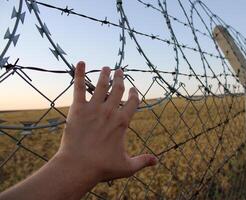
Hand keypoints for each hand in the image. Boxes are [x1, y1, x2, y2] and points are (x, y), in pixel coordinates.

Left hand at [56, 61, 156, 182]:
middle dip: (121, 79)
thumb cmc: (102, 167)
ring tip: (107, 68)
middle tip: (120, 71)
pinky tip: (80, 63)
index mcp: (122, 122)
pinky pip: (79, 87)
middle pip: (118, 89)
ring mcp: (94, 108)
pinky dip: (79, 74)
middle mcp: (110, 111)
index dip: (134, 94)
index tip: (133, 89)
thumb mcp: (127, 167)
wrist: (78, 166)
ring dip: (105, 75)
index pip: (133, 102)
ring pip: (102, 85)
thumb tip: (157, 161)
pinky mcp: (78, 109)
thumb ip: (142, 161)